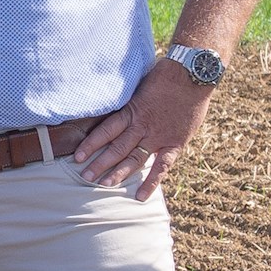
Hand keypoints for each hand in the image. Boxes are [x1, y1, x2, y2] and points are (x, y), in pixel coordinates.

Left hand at [76, 62, 210, 197]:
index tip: (78, 156)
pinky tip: (140, 196)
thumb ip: (128, 100)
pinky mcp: (175, 142)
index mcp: (132, 110)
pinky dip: (152, 182)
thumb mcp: (140, 84)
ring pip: (134, 158)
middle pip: (116, 148)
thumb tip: (111, 100)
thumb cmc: (166, 74)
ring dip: (118, 173)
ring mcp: (158, 136)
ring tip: (103, 185)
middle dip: (99, 163)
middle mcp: (142, 126)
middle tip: (85, 177)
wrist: (193, 74)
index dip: (91, 143)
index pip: (106, 130)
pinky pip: (162, 166)